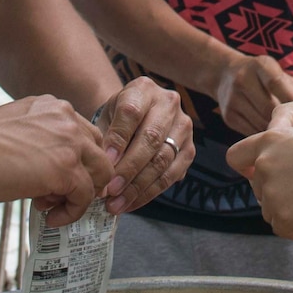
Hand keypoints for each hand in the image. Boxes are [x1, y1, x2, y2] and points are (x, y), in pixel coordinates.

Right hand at [0, 96, 114, 222]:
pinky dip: (72, 211)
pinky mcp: (65, 169)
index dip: (77, 162)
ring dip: (79, 196)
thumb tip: (47, 169)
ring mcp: (69, 143)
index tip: (59, 181)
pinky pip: (85, 196)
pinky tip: (51, 217)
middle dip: (85, 179)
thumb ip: (39, 140)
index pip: (86, 136)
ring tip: (51, 207)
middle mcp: (68, 120)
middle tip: (60, 196)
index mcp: (54, 107)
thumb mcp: (16, 129)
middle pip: (99, 154)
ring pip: (100, 175)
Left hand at [94, 77, 193, 214]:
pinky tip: (131, 203)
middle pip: (151, 138)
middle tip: (110, 190)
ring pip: (163, 160)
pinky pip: (171, 175)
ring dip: (138, 186)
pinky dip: (149, 192)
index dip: (119, 140)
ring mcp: (183, 126)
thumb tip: (102, 168)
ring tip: (116, 203)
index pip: (132, 114)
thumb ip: (104, 138)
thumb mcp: (106, 117)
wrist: (137, 116)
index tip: (105, 162)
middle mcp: (169, 103)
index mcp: (143, 89)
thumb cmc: (117, 118)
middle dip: (129, 169)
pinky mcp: (189, 149)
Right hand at [213, 53, 292, 134]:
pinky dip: (263, 133)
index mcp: (260, 66)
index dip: (292, 99)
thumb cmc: (260, 75)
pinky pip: (252, 131)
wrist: (225, 74)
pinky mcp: (229, 117)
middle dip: (286, 119)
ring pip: (261, 123)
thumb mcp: (276, 71)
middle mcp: (243, 81)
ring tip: (287, 130)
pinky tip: (270, 131)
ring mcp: (234, 100)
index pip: (277, 83)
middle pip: (269, 108)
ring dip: (276, 128)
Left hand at [227, 127, 292, 237]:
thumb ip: (286, 157)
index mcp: (271, 137)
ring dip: (289, 213)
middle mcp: (265, 163)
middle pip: (259, 189)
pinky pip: (282, 229)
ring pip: (269, 211)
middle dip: (279, 195)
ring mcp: (272, 190)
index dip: (249, 170)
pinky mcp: (283, 215)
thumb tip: (269, 180)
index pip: (236, 157)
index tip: (265, 177)